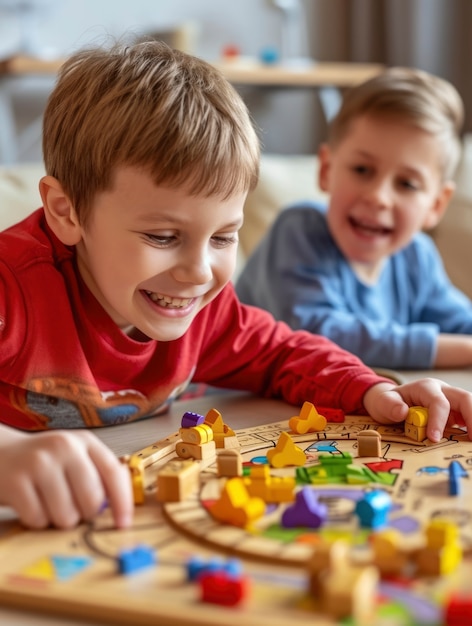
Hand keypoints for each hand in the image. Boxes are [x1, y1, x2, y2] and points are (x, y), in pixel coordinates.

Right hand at [0, 426, 133, 528]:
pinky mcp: (15, 481)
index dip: (123, 502)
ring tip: (49, 502)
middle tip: (71, 506)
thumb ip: (98, 476)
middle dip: (85, 514)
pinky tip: (31, 503)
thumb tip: (118, 509)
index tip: (123, 524)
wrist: (0, 454)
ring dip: (59, 519)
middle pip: (92, 500)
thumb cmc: (44, 462)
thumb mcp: (75, 457)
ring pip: (66, 515)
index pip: (114, 473)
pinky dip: (36, 520)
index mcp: (85, 442)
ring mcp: (39, 463)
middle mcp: (64, 447)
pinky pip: (38, 520)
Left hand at [363, 378, 471, 442]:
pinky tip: (468, 439)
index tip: (434, 439)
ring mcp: (450, 401)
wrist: (390, 402)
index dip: (439, 420)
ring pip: (469, 406)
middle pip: (464, 398)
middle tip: (471, 439)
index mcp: (425, 388)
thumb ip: (389, 405)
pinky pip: (466, 417)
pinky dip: (469, 426)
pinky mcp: (454, 413)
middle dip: (471, 417)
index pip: (438, 402)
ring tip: (471, 441)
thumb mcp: (382, 402)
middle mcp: (442, 391)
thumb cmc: (388, 402)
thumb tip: (402, 411)